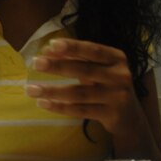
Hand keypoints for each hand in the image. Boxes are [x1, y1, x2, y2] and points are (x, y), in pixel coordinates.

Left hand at [24, 38, 141, 136]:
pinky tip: (43, 103)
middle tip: (36, 63)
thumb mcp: (97, 69)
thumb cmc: (106, 85)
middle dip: (58, 66)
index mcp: (116, 59)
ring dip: (53, 91)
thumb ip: (76, 59)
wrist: (129, 116)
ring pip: (80, 93)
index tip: (52, 44)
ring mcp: (117, 96)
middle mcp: (120, 76)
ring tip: (30, 89)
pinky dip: (60, 107)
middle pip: (85, 70)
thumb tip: (47, 50)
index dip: (73, 47)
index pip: (93, 50)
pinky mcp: (111, 114)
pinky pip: (81, 110)